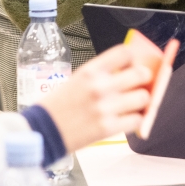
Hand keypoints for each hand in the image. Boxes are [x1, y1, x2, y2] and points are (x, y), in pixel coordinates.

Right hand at [38, 46, 152, 152]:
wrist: (39, 133)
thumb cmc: (55, 108)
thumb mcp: (75, 81)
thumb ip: (100, 76)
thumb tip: (126, 71)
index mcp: (89, 72)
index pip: (124, 53)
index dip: (133, 58)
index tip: (133, 64)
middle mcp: (99, 87)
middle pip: (141, 74)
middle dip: (145, 78)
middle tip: (141, 83)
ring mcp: (105, 108)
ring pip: (143, 97)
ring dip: (141, 101)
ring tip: (133, 104)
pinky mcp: (108, 128)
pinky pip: (137, 120)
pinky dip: (136, 120)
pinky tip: (128, 119)